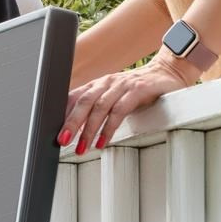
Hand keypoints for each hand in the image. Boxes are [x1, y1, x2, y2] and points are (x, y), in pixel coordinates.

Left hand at [58, 48, 199, 153]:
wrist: (167, 74)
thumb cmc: (138, 90)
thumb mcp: (113, 97)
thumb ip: (96, 108)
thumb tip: (74, 128)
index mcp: (98, 84)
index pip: (74, 97)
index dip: (62, 114)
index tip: (53, 132)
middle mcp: (107, 82)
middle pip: (83, 102)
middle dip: (71, 123)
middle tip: (62, 141)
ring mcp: (122, 85)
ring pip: (100, 107)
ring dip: (88, 130)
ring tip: (82, 147)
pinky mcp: (138, 90)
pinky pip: (120, 110)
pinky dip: (109, 128)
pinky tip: (103, 141)